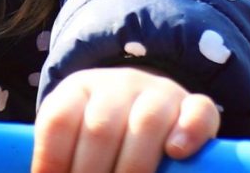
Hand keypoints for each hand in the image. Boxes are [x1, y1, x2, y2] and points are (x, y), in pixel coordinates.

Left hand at [32, 66, 219, 172]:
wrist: (143, 104)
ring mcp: (159, 92)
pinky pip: (198, 110)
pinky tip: (175, 153)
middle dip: (91, 172)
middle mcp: (118, 85)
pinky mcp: (194, 105)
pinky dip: (188, 132)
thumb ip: (63, 159)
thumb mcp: (74, 140)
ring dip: (133, 166)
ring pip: (147, 121)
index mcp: (78, 90)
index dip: (51, 160)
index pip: (59, 121)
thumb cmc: (100, 137)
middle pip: (101, 127)